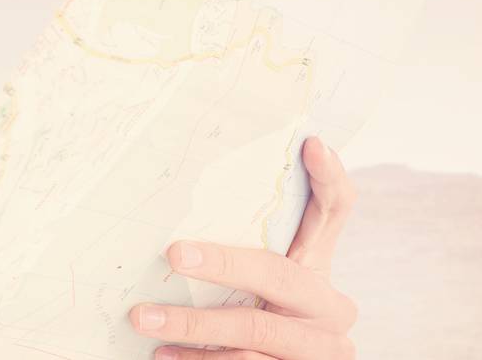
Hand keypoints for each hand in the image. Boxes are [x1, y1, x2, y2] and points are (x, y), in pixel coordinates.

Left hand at [128, 136, 359, 358]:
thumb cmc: (262, 316)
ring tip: (144, 318)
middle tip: (173, 254)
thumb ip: (249, 242)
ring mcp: (321, 349)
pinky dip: (198, 359)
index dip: (329, 179)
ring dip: (192, 326)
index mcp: (321, 267)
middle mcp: (331, 308)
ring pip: (253, 333)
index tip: (312, 144)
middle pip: (277, 275)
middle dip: (223, 264)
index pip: (337, 212)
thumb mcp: (265, 279)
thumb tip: (187, 194)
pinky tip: (163, 353)